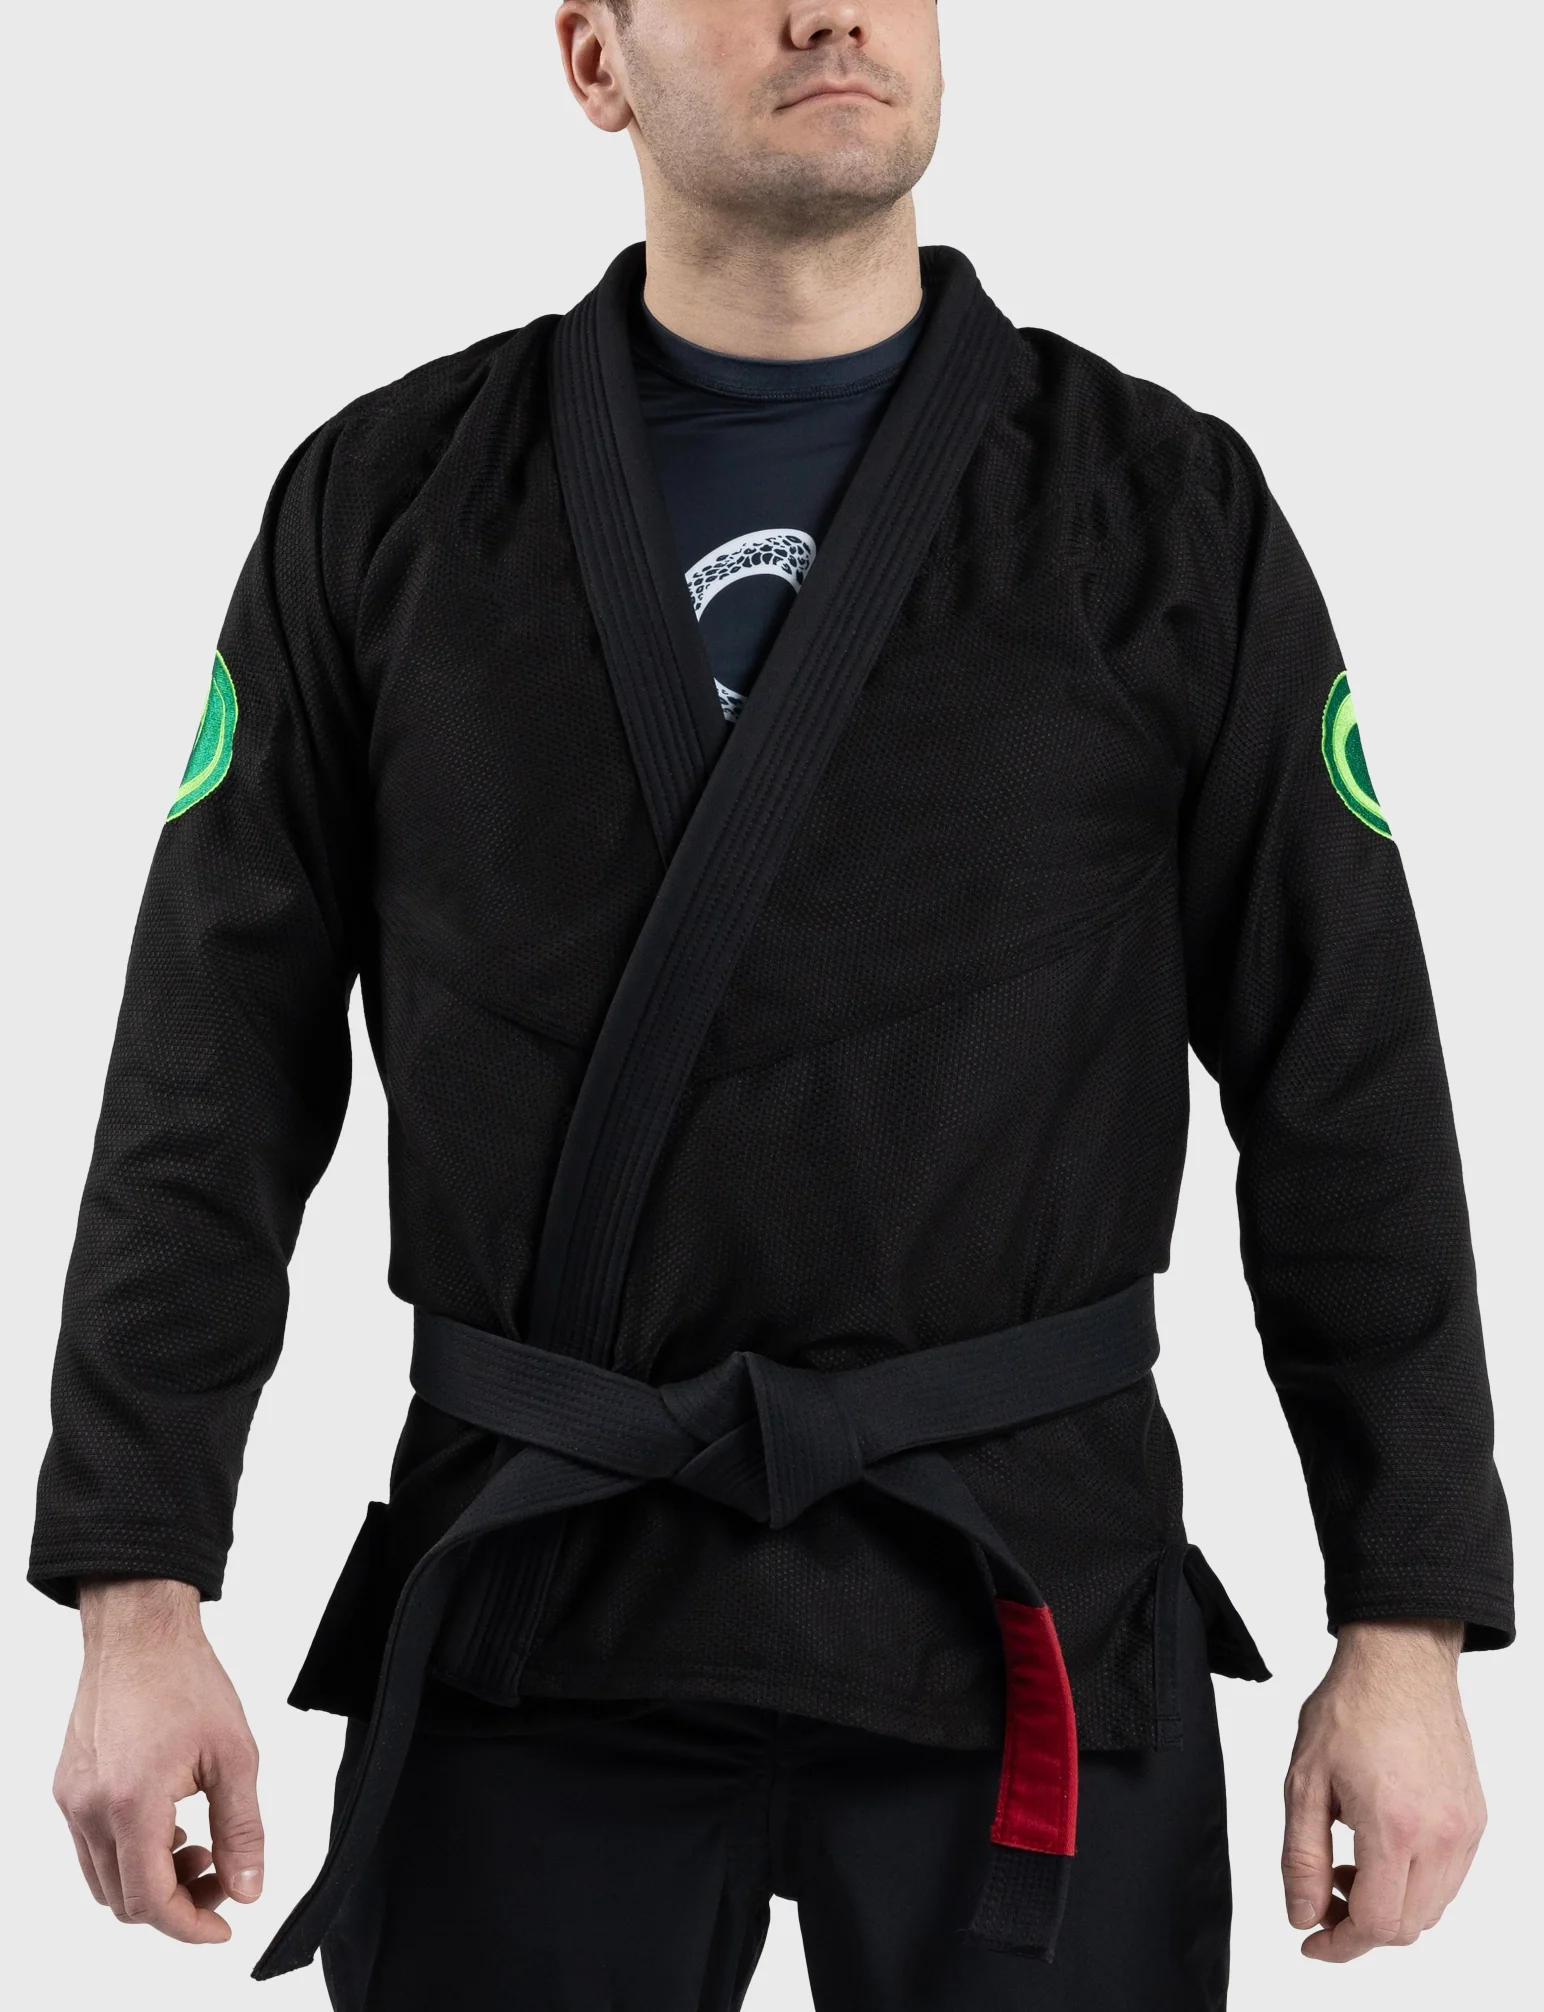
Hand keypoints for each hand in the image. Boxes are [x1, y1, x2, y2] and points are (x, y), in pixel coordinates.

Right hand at [53, 1577, 264, 1942]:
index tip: (224, 1925)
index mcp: (131, 1804)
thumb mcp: (236, 1755)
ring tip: (198, 1843)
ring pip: (104, 1881)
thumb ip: (243, 1830)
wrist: (140, 1632)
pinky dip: (130, 1855)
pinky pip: (91, 1848)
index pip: (151, 1902)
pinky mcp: (67, 1787)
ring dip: (151, 1881)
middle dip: (177, 1902)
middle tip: (220, 1872)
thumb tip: (247, 1889)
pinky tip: (169, 1823)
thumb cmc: (187, 1681)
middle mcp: (89, 1810)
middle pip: (125, 1901)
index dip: (191, 1925)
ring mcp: (71, 1800)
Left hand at [1282, 1618, 1484, 1961]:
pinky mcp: (1476, 1820)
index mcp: (1395, 1826)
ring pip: (1430, 1909)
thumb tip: (1302, 1915)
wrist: (1401, 1661)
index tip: (1312, 1940)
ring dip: (1388, 1904)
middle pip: (1406, 1926)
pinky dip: (1413, 1882)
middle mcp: (1442, 1836)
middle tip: (1323, 1893)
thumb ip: (1302, 1857)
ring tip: (1349, 1860)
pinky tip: (1381, 1846)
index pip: (1376, 1923)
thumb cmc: (1351, 1708)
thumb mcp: (1304, 1781)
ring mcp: (1465, 1830)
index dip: (1339, 1943)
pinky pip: (1449, 1879)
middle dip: (1359, 1924)